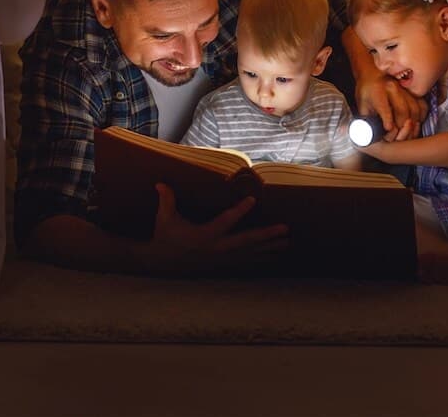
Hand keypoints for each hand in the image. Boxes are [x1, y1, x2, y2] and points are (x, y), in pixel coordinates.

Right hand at [141, 184, 287, 274]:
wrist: (162, 262)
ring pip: (250, 253)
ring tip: (287, 242)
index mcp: (204, 236)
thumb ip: (166, 201)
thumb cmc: (165, 236)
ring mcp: (222, 258)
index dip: (239, 211)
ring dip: (269, 247)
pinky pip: (246, 260)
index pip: (225, 221)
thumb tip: (161, 183)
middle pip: (246, 242)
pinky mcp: (223, 263)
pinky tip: (275, 255)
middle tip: (284, 229)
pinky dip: (261, 257)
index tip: (253, 200)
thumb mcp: (164, 219)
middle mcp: (217, 248)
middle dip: (266, 235)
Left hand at [355, 75, 424, 141]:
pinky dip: (420, 119)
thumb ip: (366, 120)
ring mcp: (405, 90)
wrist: (374, 75)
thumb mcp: (361, 105)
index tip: (388, 130)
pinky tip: (414, 126)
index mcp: (377, 91)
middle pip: (402, 112)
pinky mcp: (414, 93)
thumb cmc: (367, 91)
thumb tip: (368, 136)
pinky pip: (422, 108)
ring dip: (411, 127)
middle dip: (400, 129)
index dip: (387, 120)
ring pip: (414, 111)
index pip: (384, 107)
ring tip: (405, 136)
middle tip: (395, 139)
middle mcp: (393, 89)